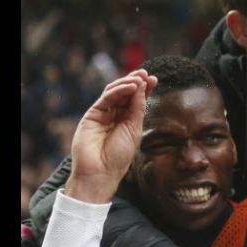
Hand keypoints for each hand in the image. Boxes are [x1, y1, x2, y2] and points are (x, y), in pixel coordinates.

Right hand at [65, 70, 156, 203]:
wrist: (101, 172)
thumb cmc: (118, 157)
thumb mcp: (134, 130)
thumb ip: (137, 109)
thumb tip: (142, 87)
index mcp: (127, 121)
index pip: (135, 100)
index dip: (144, 89)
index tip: (154, 79)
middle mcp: (114, 116)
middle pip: (125, 93)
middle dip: (136, 82)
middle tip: (147, 74)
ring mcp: (102, 114)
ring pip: (114, 92)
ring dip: (128, 83)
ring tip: (140, 79)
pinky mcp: (92, 115)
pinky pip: (106, 98)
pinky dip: (118, 90)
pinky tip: (130, 86)